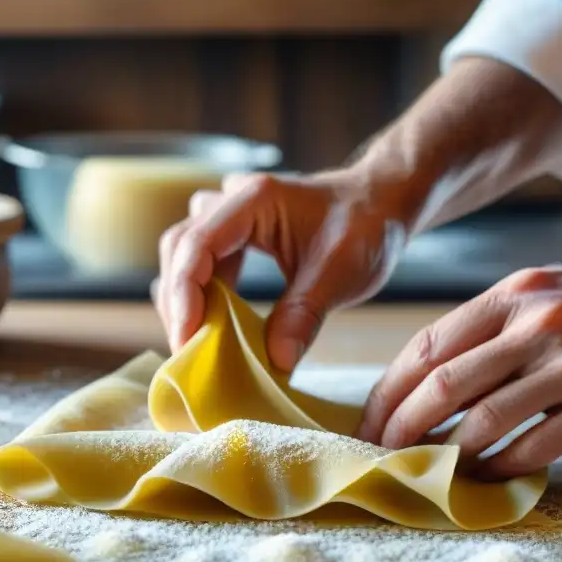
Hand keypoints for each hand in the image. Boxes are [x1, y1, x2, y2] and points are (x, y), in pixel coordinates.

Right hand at [154, 169, 412, 371]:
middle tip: (188, 350)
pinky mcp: (235, 235)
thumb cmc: (367, 226)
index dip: (184, 293)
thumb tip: (276, 362)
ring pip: (184, 255)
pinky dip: (203, 295)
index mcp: (254, 200)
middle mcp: (233, 201)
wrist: (383, 203)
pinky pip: (203, 263)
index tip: (187, 338)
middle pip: (180, 248)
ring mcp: (231, 216)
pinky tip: (214, 326)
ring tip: (197, 341)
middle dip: (178, 301)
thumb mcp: (340, 272)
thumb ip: (305, 314)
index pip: (197, 244)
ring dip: (186, 298)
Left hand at [358, 265, 561, 477]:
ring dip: (445, 454)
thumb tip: (426, 377)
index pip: (428, 345)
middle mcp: (538, 325)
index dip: (389, 389)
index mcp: (513, 296)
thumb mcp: (544, 295)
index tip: (369, 421)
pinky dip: (499, 468)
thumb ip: (489, 328)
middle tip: (380, 456)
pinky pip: (534, 446)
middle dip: (400, 427)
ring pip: (483, 420)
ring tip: (425, 472)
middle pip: (443, 384)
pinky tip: (482, 477)